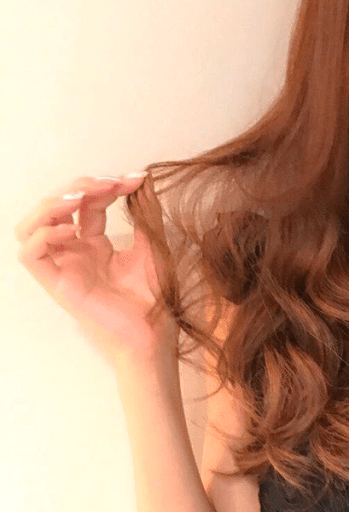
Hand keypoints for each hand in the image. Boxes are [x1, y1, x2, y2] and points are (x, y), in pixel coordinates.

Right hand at [14, 173, 178, 367]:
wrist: (156, 334)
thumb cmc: (155, 298)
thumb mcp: (153, 245)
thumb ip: (146, 212)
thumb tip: (143, 178)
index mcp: (93, 244)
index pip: (86, 203)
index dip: (105, 184)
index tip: (135, 178)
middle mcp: (73, 253)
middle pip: (54, 208)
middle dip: (78, 186)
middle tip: (108, 183)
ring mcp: (63, 268)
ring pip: (30, 227)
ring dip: (51, 205)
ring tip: (80, 198)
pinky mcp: (57, 285)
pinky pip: (30, 255)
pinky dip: (44, 235)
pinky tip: (72, 230)